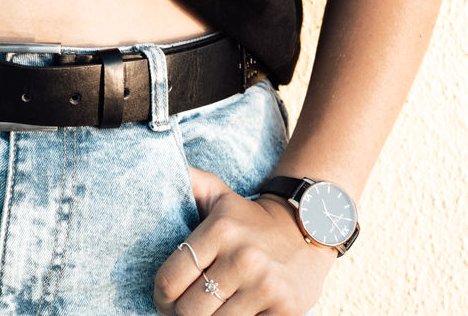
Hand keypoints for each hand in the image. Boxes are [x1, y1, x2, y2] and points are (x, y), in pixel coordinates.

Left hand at [153, 166, 335, 314]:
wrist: (307, 229)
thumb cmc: (250, 218)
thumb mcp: (219, 195)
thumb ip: (190, 182)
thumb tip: (165, 167)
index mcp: (220, 230)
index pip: (171, 278)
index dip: (161, 297)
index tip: (164, 300)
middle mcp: (242, 257)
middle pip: (190, 309)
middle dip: (181, 313)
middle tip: (184, 309)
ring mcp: (265, 285)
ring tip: (209, 311)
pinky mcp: (285, 309)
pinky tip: (236, 312)